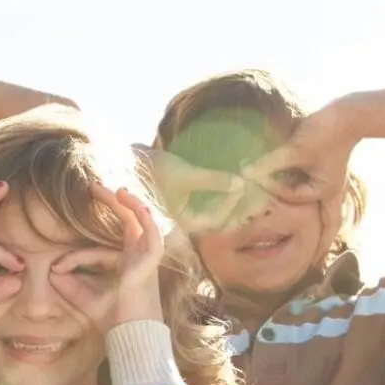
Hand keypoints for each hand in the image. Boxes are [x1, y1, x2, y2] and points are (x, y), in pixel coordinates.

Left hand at [49, 184, 164, 330]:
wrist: (131, 335)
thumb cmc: (113, 321)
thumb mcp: (85, 300)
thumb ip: (70, 285)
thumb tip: (51, 271)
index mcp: (127, 266)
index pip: (100, 250)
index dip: (75, 258)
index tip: (56, 269)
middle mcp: (139, 258)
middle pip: (128, 221)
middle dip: (112, 203)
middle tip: (93, 186)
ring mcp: (146, 257)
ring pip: (141, 221)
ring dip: (128, 203)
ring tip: (113, 188)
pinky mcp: (150, 261)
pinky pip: (150, 232)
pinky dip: (142, 216)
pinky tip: (130, 202)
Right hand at [136, 145, 252, 234]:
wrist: (129, 162)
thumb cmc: (154, 170)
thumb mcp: (186, 174)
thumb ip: (214, 180)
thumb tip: (241, 183)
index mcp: (182, 221)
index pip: (215, 221)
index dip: (231, 205)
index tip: (241, 184)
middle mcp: (183, 221)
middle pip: (217, 221)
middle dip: (236, 208)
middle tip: (255, 195)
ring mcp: (183, 211)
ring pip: (214, 211)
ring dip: (230, 202)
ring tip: (244, 189)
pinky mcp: (183, 201)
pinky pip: (207, 202)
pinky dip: (220, 195)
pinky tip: (228, 184)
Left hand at [239, 104, 357, 205]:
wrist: (348, 110)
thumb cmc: (325, 132)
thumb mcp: (295, 150)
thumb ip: (270, 163)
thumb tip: (244, 173)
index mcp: (323, 190)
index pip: (291, 196)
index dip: (272, 187)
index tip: (254, 176)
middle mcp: (322, 186)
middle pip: (290, 190)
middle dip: (272, 182)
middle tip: (251, 177)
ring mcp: (319, 173)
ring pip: (290, 178)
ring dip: (276, 172)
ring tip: (256, 167)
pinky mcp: (314, 161)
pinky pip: (294, 168)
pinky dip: (283, 164)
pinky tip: (268, 157)